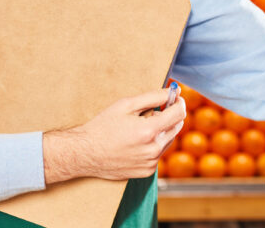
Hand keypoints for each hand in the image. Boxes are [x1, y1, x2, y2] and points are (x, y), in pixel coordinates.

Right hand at [43, 88, 185, 183]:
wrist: (85, 153)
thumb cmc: (103, 126)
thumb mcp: (126, 105)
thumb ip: (153, 97)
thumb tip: (173, 92)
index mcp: (149, 131)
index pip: (179, 114)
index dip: (179, 102)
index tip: (175, 97)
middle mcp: (153, 149)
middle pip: (176, 127)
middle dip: (169, 116)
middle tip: (152, 111)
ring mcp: (151, 162)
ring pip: (168, 141)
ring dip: (161, 131)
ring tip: (138, 128)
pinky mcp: (146, 171)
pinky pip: (158, 154)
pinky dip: (153, 145)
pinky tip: (135, 142)